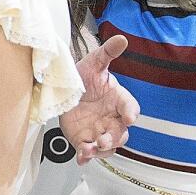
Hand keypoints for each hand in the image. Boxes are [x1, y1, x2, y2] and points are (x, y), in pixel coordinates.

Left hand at [59, 35, 139, 164]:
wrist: (64, 87)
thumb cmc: (84, 75)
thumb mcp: (94, 62)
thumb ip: (108, 52)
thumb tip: (122, 38)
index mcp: (118, 99)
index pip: (130, 107)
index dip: (131, 112)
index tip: (130, 117)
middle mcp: (111, 118)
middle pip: (121, 133)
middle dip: (114, 138)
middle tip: (104, 139)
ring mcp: (99, 130)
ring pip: (107, 146)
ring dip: (101, 150)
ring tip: (90, 149)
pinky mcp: (84, 139)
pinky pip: (89, 152)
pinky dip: (86, 156)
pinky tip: (81, 156)